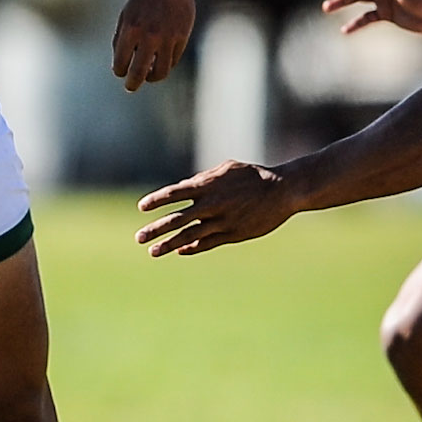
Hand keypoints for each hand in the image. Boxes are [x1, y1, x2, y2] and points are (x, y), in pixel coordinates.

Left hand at [111, 0, 195, 91]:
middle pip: (140, 73)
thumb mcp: (126, 16)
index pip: (121, 63)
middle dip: (132, 84)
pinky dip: (166, 62)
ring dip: (153, 78)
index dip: (119, 70)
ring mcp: (168, 37)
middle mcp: (149, 36)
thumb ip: (121, 40)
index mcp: (130, 29)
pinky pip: (173, 59)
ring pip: (161, 71)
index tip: (120, 71)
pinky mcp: (182, 36)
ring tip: (149, 76)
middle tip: (130, 87)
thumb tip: (120, 67)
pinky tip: (161, 59)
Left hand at [135, 160, 297, 256]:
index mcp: (208, 185)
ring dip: (169, 244)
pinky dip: (192, 248)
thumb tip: (185, 188)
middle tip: (138, 238)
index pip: (175, 193)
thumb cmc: (253, 176)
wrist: (282, 191)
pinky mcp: (233, 234)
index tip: (141, 207)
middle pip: (177, 218)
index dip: (157, 200)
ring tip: (152, 252)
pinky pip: (207, 243)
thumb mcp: (227, 169)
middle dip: (156, 229)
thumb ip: (204, 179)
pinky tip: (180, 251)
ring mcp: (222, 221)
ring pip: (190, 235)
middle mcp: (212, 204)